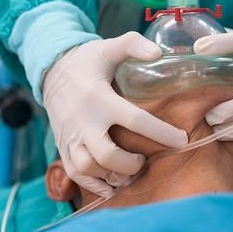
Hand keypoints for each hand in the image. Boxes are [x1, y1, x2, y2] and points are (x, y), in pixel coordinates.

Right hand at [43, 32, 187, 196]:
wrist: (51, 71)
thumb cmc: (87, 60)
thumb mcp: (109, 47)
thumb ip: (133, 44)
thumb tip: (158, 53)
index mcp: (99, 97)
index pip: (135, 120)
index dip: (161, 133)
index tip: (182, 139)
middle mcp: (83, 120)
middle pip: (107, 155)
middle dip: (130, 164)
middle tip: (143, 160)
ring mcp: (70, 136)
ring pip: (88, 168)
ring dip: (111, 177)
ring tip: (129, 173)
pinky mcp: (63, 146)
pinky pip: (75, 174)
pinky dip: (94, 186)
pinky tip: (112, 187)